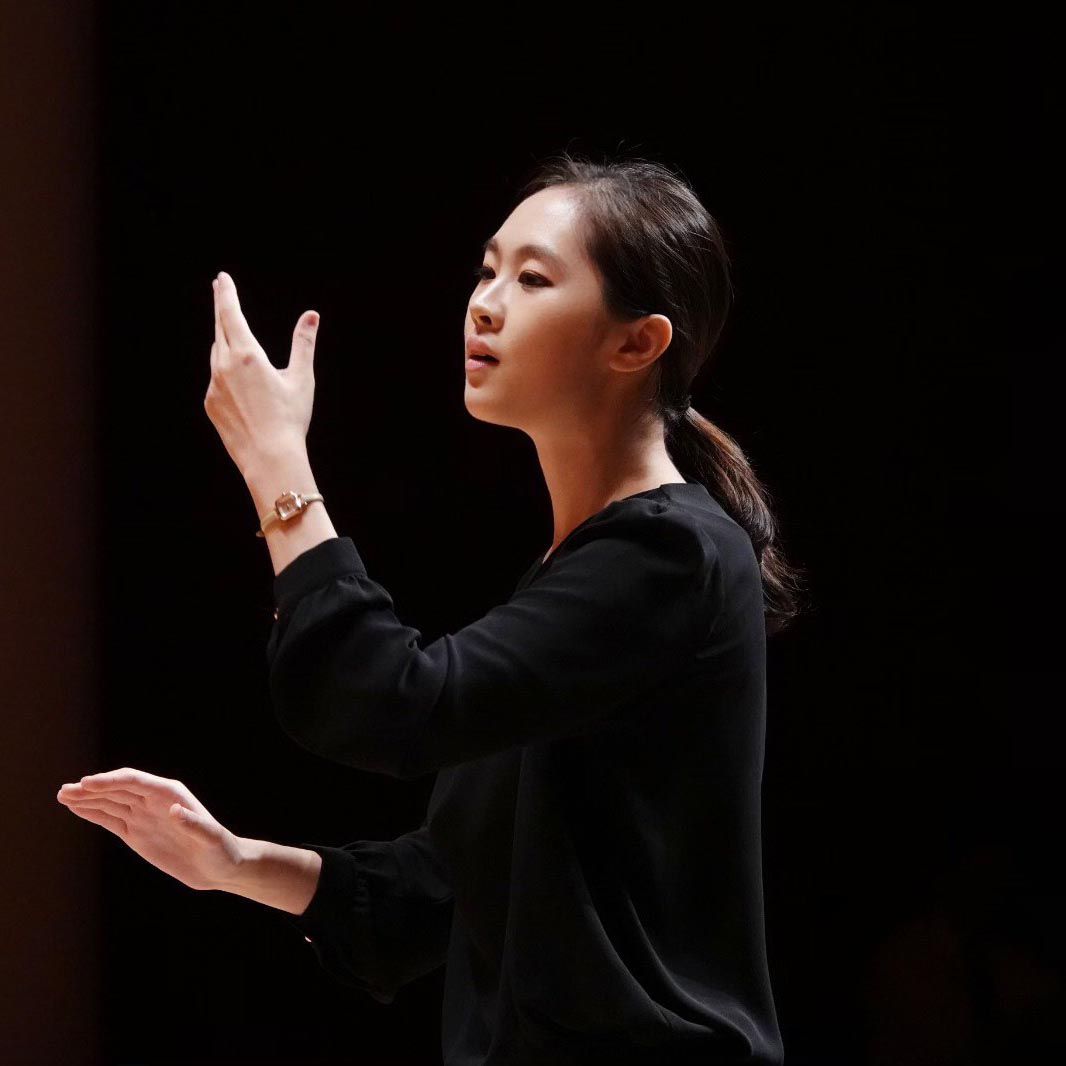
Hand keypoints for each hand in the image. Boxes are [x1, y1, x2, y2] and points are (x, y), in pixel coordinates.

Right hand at [56, 767, 245, 891]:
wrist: (220, 867)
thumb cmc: (221, 850)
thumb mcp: (211, 839)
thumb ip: (193, 824)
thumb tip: (174, 810)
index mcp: (169, 793)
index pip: (134, 782)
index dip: (110, 781)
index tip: (86, 783)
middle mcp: (153, 800)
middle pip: (117, 789)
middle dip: (92, 789)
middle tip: (65, 790)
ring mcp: (143, 816)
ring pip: (110, 802)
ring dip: (87, 799)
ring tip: (63, 795)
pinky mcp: (136, 833)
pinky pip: (111, 819)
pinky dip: (93, 813)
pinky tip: (77, 808)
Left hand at [204, 271, 319, 478]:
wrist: (269, 458)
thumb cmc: (290, 419)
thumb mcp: (302, 379)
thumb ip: (304, 344)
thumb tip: (311, 316)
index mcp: (247, 355)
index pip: (230, 314)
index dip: (226, 294)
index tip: (222, 278)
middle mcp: (224, 366)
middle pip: (219, 328)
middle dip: (221, 307)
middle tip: (220, 289)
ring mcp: (213, 385)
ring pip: (217, 354)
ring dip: (225, 341)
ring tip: (234, 337)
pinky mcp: (210, 403)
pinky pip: (216, 379)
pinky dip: (225, 372)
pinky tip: (240, 384)